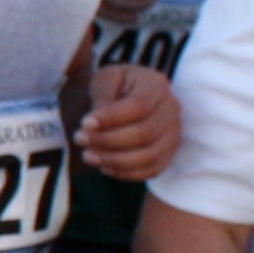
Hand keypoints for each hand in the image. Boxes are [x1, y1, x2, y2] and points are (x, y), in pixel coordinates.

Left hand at [78, 62, 181, 180]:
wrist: (127, 94)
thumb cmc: (114, 85)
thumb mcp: (104, 79)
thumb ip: (102, 96)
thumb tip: (95, 124)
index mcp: (156, 85)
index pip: (138, 106)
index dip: (111, 118)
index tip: (84, 123)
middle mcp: (171, 109)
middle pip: (145, 133)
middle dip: (107, 140)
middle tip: (79, 139)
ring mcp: (173, 133)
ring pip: (150, 155)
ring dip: (115, 160)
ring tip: (88, 156)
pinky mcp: (169, 152)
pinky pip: (153, 169)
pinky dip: (127, 173)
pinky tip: (104, 167)